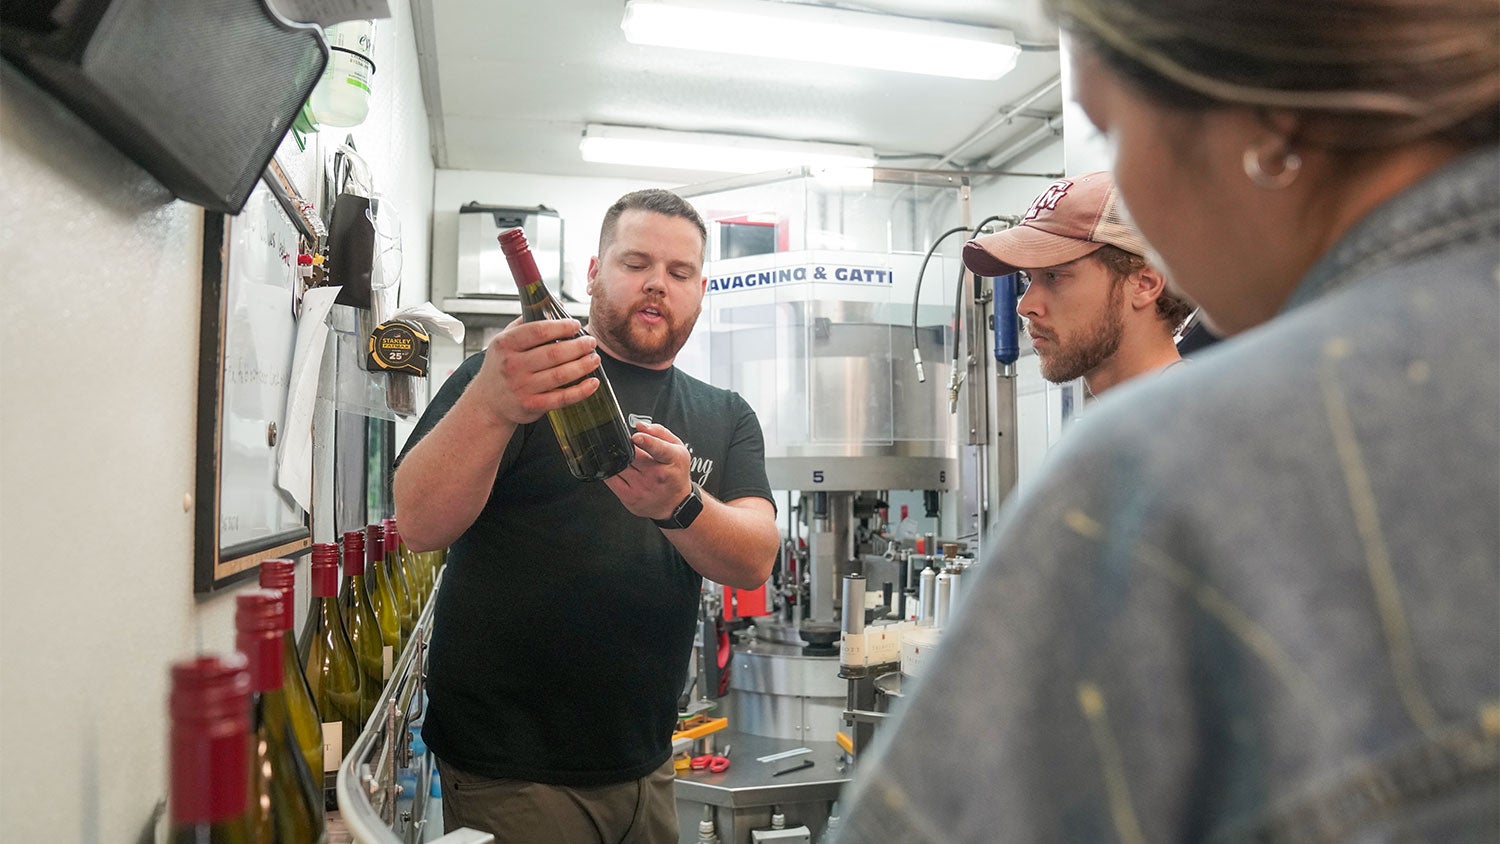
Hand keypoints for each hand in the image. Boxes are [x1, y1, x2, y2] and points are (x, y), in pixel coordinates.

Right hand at [472, 318, 601, 425]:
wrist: (488, 402)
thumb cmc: (501, 366)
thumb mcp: (505, 340)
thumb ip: (528, 322)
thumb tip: (559, 305)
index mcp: (505, 344)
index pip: (538, 331)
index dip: (561, 327)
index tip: (576, 325)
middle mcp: (512, 366)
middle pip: (553, 353)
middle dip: (578, 346)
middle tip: (591, 342)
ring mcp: (521, 387)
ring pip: (560, 375)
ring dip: (582, 366)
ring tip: (594, 359)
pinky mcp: (532, 405)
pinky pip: (561, 398)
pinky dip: (581, 391)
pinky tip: (592, 383)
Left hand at [604, 420, 692, 520]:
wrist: (675, 504)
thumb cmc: (676, 474)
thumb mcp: (678, 449)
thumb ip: (659, 432)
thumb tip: (640, 426)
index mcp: (672, 460)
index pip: (658, 449)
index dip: (646, 441)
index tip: (636, 436)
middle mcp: (657, 475)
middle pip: (633, 455)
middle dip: (627, 447)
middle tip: (629, 446)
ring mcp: (642, 487)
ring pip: (620, 465)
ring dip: (618, 458)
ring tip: (626, 458)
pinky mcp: (629, 497)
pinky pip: (611, 479)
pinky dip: (610, 470)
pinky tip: (616, 468)